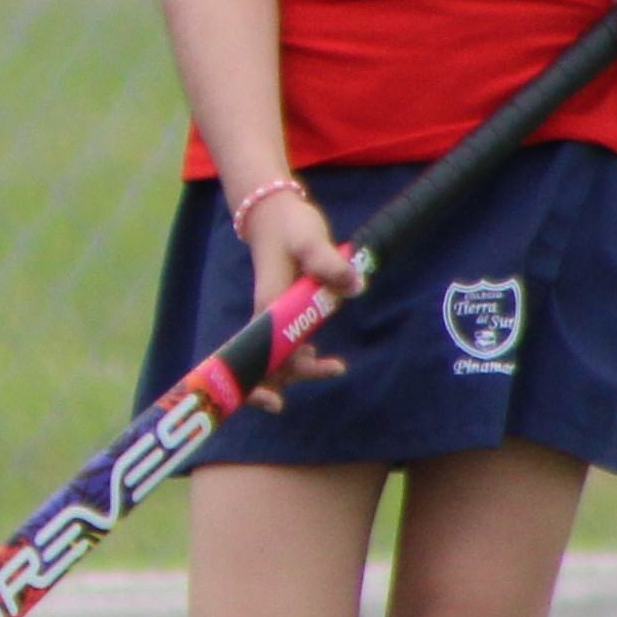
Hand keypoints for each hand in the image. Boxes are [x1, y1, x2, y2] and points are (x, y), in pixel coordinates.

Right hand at [233, 188, 356, 408]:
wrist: (275, 215)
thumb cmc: (290, 227)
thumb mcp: (311, 239)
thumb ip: (329, 263)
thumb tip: (353, 286)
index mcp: (268, 308)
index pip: (263, 357)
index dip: (264, 383)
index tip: (278, 400)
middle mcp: (266, 318)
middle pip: (266, 365)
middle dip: (285, 382)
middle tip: (333, 369)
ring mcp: (273, 316)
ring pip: (275, 359)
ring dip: (296, 372)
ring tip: (333, 366)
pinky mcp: (283, 312)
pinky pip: (284, 346)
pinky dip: (298, 359)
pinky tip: (319, 356)